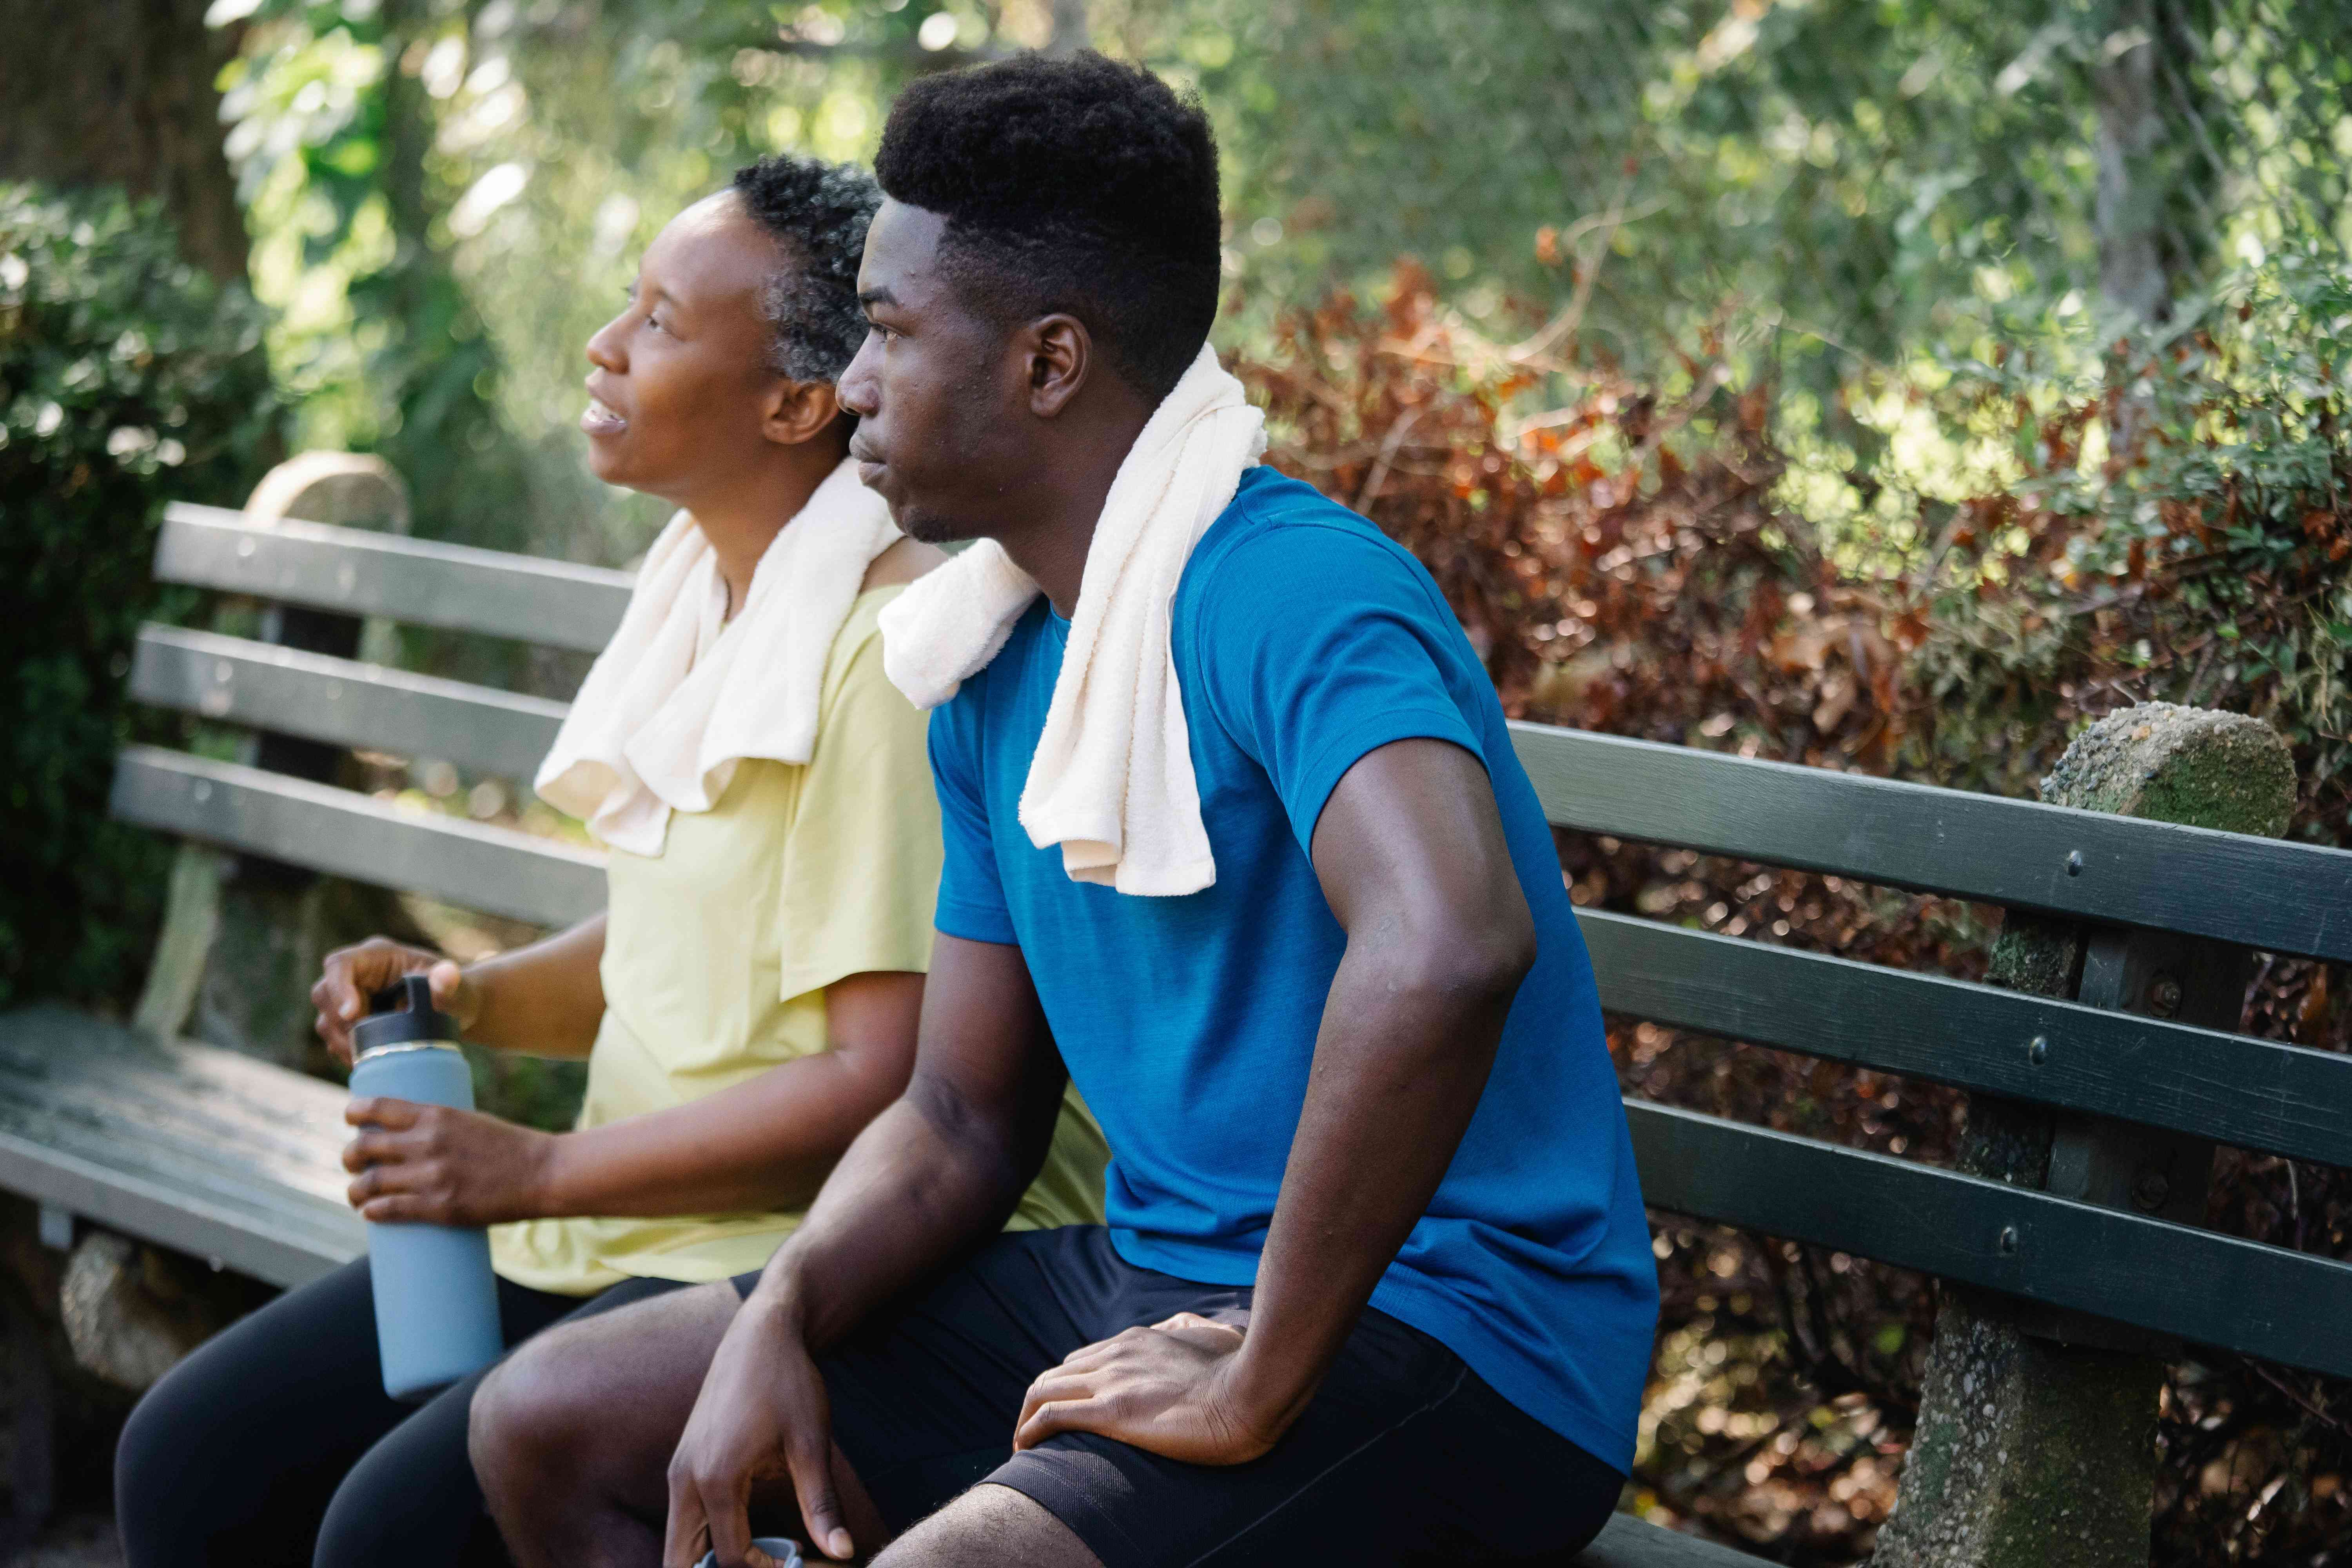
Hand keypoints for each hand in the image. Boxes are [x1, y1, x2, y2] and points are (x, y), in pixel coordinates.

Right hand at [313, 936, 475, 1065]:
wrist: (453, 1012)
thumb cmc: (455, 993)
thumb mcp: (456, 987)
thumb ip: (449, 982)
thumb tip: (447, 975)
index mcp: (377, 955)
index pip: (340, 963)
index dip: (339, 988)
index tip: (353, 1014)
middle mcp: (358, 974)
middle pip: (324, 993)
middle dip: (341, 1021)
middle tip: (368, 1042)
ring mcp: (350, 997)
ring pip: (326, 1019)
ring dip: (342, 1041)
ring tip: (370, 1056)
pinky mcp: (350, 1021)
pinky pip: (335, 1038)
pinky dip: (347, 1052)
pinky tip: (368, 1063)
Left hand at [343, 1098, 554, 1225]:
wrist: (543, 1172)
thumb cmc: (509, 1146)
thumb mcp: (470, 1121)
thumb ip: (436, 1126)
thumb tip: (406, 1138)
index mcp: (437, 1115)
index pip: (377, 1107)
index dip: (354, 1112)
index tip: (350, 1118)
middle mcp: (428, 1143)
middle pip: (364, 1147)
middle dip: (349, 1157)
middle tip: (352, 1164)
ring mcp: (432, 1177)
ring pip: (370, 1183)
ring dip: (355, 1190)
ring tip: (357, 1194)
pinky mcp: (439, 1207)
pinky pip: (389, 1210)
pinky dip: (371, 1211)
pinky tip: (368, 1212)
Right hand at [665, 1295, 858, 1564]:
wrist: (761, 1334)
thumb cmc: (788, 1383)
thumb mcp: (812, 1445)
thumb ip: (821, 1505)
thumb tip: (843, 1553)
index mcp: (716, 1480)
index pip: (731, 1558)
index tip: (799, 1562)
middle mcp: (685, 1480)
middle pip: (682, 1563)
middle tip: (768, 1564)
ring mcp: (678, 1471)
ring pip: (677, 1545)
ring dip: (708, 1561)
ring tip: (760, 1556)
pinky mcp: (682, 1464)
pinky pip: (683, 1521)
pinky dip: (704, 1540)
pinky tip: (747, 1532)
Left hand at [1013, 1311, 1286, 1465]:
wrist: (1249, 1393)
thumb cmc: (1238, 1372)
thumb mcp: (1210, 1336)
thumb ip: (1187, 1329)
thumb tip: (1178, 1325)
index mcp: (1136, 1340)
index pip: (1082, 1359)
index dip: (1066, 1386)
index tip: (1065, 1411)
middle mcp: (1116, 1355)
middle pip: (1055, 1373)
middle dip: (1037, 1402)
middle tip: (1035, 1432)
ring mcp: (1111, 1381)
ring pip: (1042, 1390)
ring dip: (1024, 1418)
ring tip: (1021, 1444)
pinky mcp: (1111, 1412)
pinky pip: (1051, 1416)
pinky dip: (1029, 1430)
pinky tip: (1023, 1448)